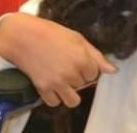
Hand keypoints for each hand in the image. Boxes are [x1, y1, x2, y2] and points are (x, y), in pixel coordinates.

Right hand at [0, 13, 116, 107]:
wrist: (23, 36)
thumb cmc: (51, 33)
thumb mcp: (78, 39)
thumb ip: (96, 56)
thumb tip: (113, 71)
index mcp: (82, 58)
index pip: (95, 74)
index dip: (88, 68)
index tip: (78, 60)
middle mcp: (71, 73)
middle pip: (84, 85)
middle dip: (78, 77)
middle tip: (66, 65)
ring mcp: (57, 82)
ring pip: (73, 101)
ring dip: (70, 92)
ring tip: (63, 80)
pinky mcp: (42, 89)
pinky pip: (54, 103)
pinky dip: (54, 97)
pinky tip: (52, 85)